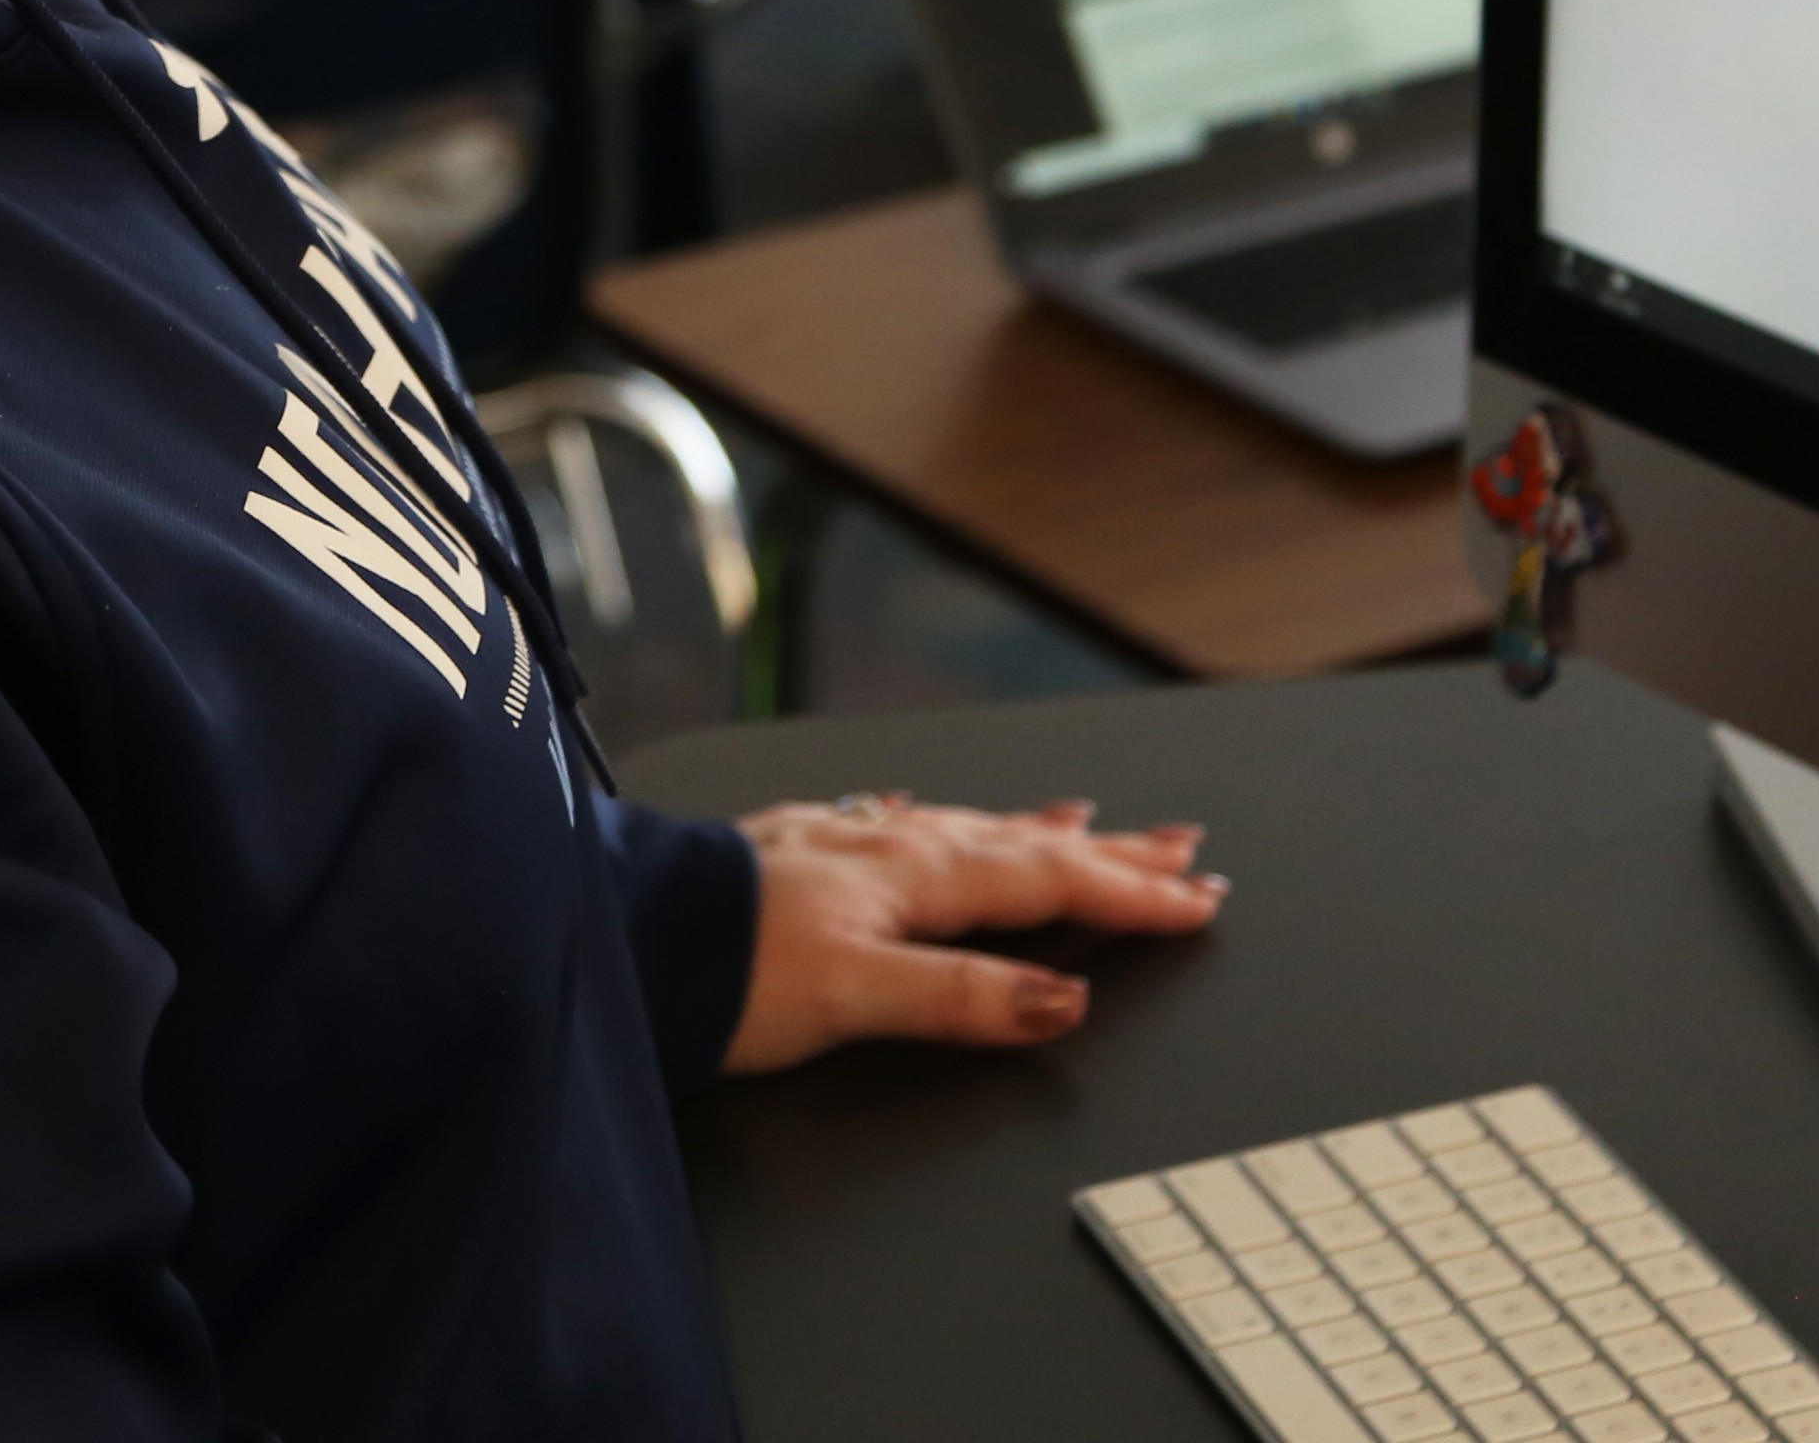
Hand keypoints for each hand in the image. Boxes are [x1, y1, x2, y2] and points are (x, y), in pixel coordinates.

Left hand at [721, 791, 1226, 1074]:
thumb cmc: (722, 969)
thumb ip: (961, 998)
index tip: (1199, 900)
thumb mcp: (855, 996)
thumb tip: (1062, 1001)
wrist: (620, 936)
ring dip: (1036, 832)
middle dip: (1110, 852)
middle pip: (1024, 846)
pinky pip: (902, 828)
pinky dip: (941, 828)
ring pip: (967, 831)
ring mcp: (845, 842)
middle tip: (1183, 848)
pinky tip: (923, 818)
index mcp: (914, 876)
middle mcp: (888, 845)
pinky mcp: (800, 853)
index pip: (1049, 882)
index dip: (1130, 893)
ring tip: (1084, 821)